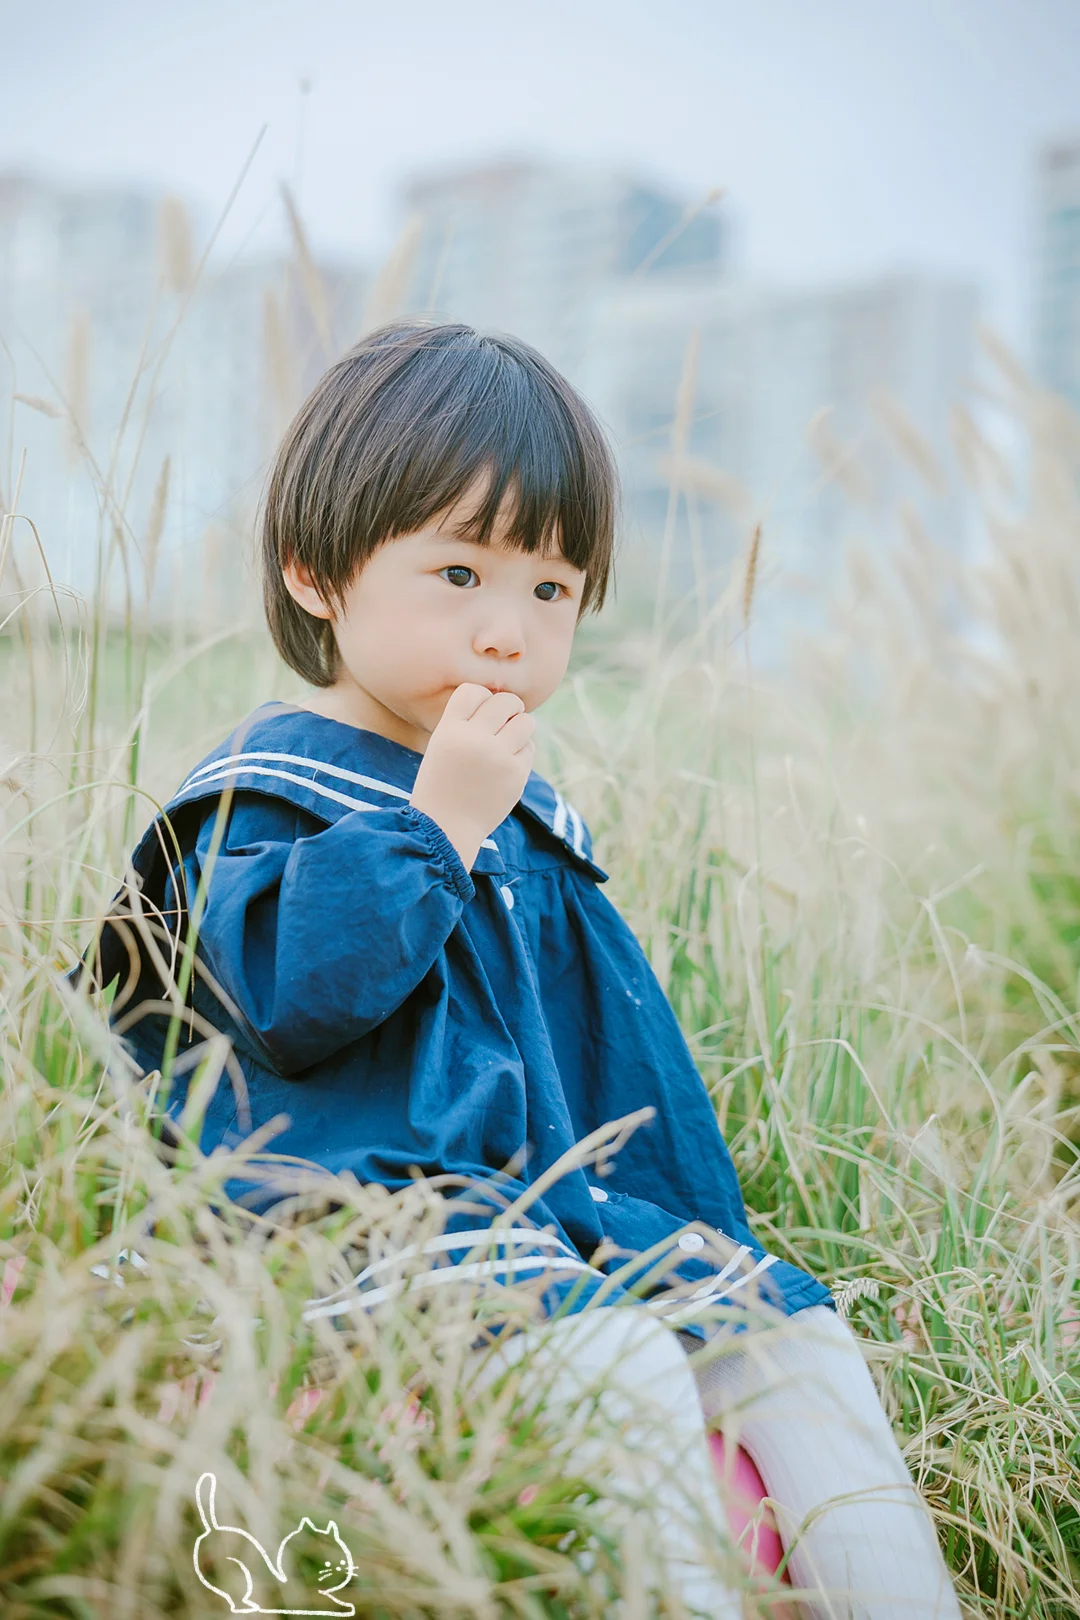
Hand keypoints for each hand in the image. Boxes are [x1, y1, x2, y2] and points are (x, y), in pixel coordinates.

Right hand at [409, 683, 535, 871]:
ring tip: (508, 741)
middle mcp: (474, 739)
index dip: (481, 697)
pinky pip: (530, 748)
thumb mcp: (442, 746)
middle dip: (509, 707)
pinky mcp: (516, 775)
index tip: (481, 711)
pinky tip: (507, 764)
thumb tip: (505, 701)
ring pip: (526, 722)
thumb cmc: (442, 784)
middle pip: (505, 701)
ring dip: (520, 727)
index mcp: (449, 730)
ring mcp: (498, 757)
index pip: (472, 690)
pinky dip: (522, 752)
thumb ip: (467, 723)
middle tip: (506, 720)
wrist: (446, 828)